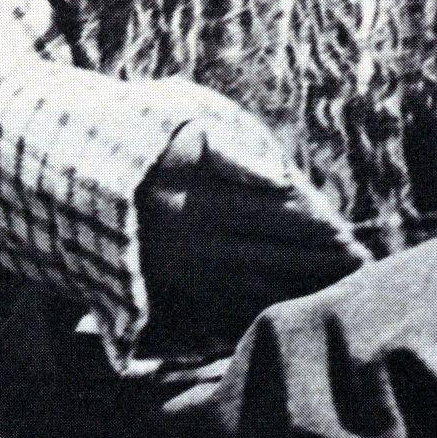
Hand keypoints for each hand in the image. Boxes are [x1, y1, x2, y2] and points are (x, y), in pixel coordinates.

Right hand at [137, 107, 369, 343]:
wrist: (74, 180)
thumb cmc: (139, 145)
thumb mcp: (181, 130)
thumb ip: (235, 155)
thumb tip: (285, 179)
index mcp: (201, 201)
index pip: (273, 216)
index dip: (314, 226)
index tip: (347, 233)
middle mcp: (196, 242)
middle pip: (272, 256)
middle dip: (319, 263)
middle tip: (362, 266)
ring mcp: (186, 271)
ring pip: (255, 284)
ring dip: (301, 288)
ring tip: (341, 288)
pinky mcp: (175, 290)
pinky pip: (228, 304)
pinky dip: (265, 306)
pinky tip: (292, 306)